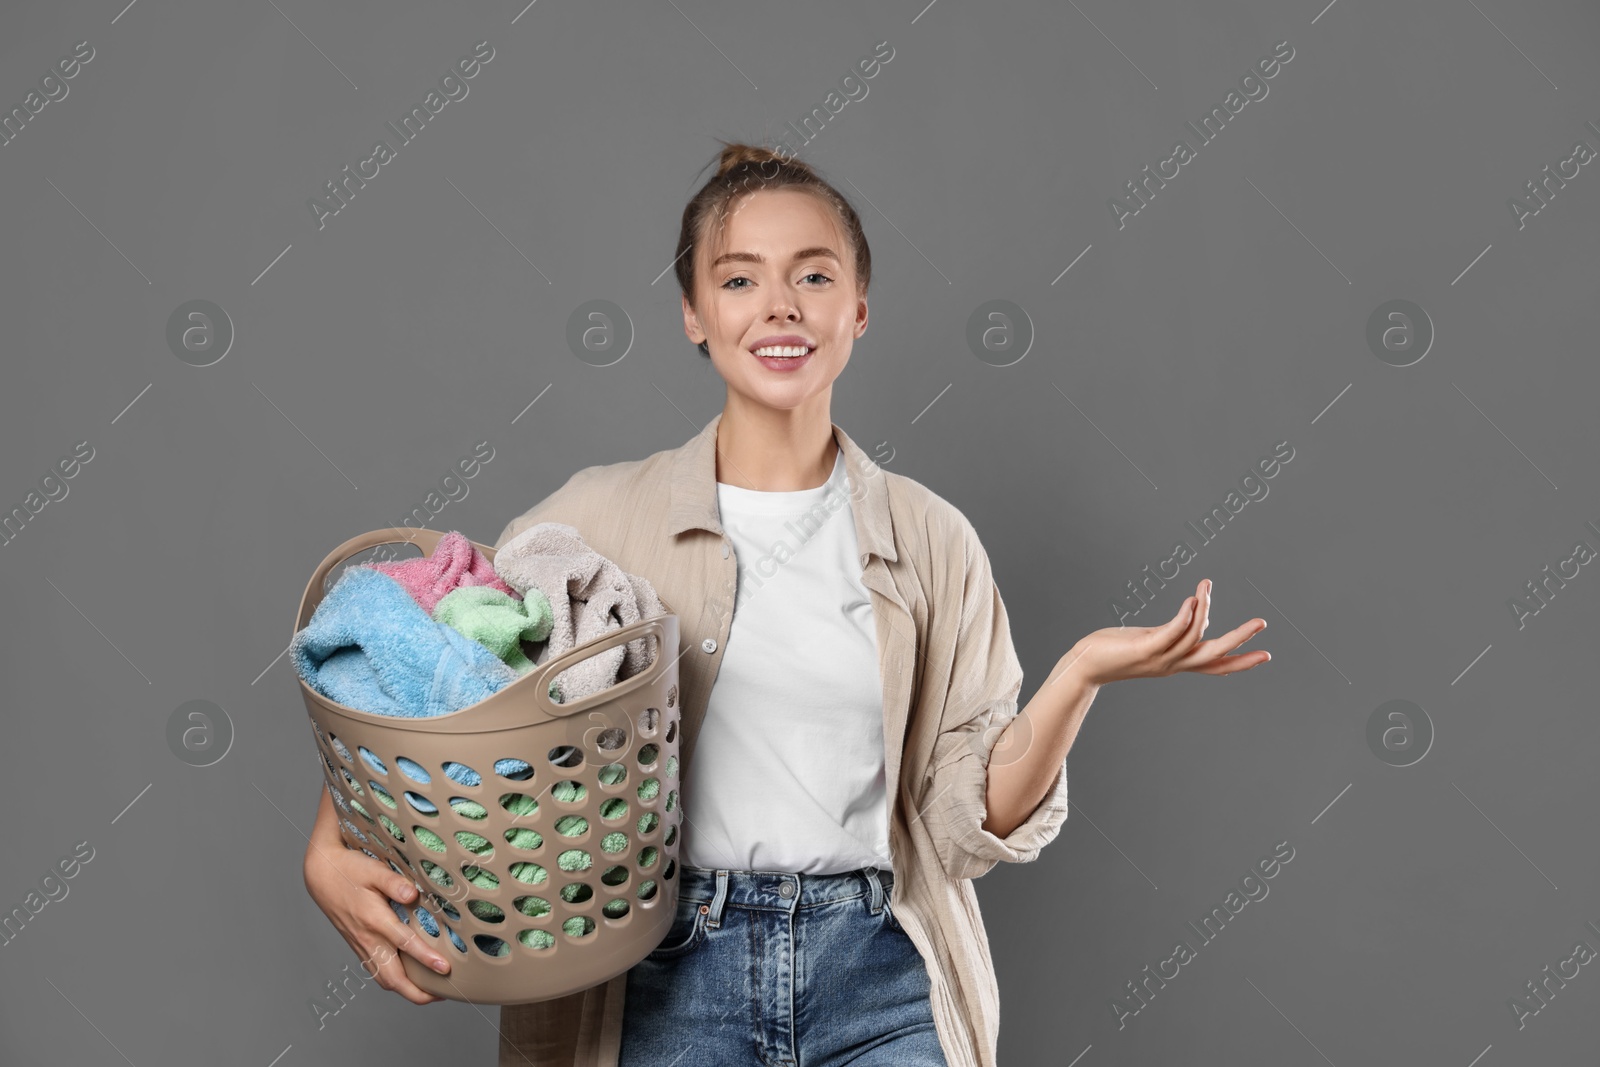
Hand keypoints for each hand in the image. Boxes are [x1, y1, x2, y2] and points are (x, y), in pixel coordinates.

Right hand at [303, 836, 450, 1004]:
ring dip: (405, 990)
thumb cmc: (350, 870)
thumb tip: (413, 894)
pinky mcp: (358, 945)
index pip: (405, 945)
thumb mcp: (374, 870)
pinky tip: (407, 977)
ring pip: (383, 980)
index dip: (426, 959)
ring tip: (429, 991)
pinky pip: (376, 972)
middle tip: (442, 994)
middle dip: (417, 993)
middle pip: (393, 979)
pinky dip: (394, 981)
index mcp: (374, 920)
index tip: (445, 968)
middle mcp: (368, 938)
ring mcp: (362, 945)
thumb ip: (394, 883)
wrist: (321, 875)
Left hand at [1069, 578, 1268, 685]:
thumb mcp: (1151, 640)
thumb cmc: (1115, 650)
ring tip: (1207, 586)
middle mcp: (1172, 664)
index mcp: (1177, 663)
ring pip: (1194, 638)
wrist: (1085, 666)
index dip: (1241, 661)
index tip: (1266, 655)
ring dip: (1205, 610)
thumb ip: (1174, 631)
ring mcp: (1159, 658)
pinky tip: (1191, 600)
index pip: (1215, 666)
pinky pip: (1171, 633)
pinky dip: (1184, 616)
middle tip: (1261, 623)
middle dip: (1239, 639)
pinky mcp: (1144, 649)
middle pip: (1214, 655)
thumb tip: (1195, 614)